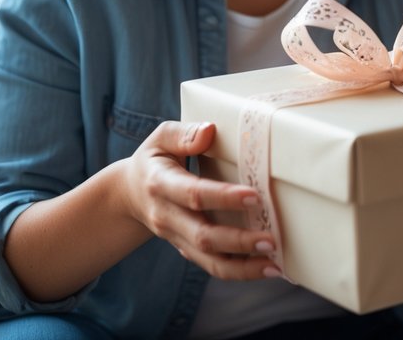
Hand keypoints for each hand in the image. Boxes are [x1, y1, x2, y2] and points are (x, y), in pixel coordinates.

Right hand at [123, 120, 279, 280]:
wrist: (129, 195)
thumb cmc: (154, 160)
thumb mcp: (160, 139)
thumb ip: (184, 134)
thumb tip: (209, 130)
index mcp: (161, 185)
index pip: (194, 194)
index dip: (223, 197)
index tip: (254, 196)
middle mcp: (167, 217)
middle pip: (203, 236)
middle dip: (238, 241)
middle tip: (271, 239)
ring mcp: (176, 237)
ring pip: (208, 261)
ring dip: (243, 268)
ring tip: (274, 266)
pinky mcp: (186, 249)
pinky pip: (212, 266)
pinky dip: (239, 272)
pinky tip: (265, 269)